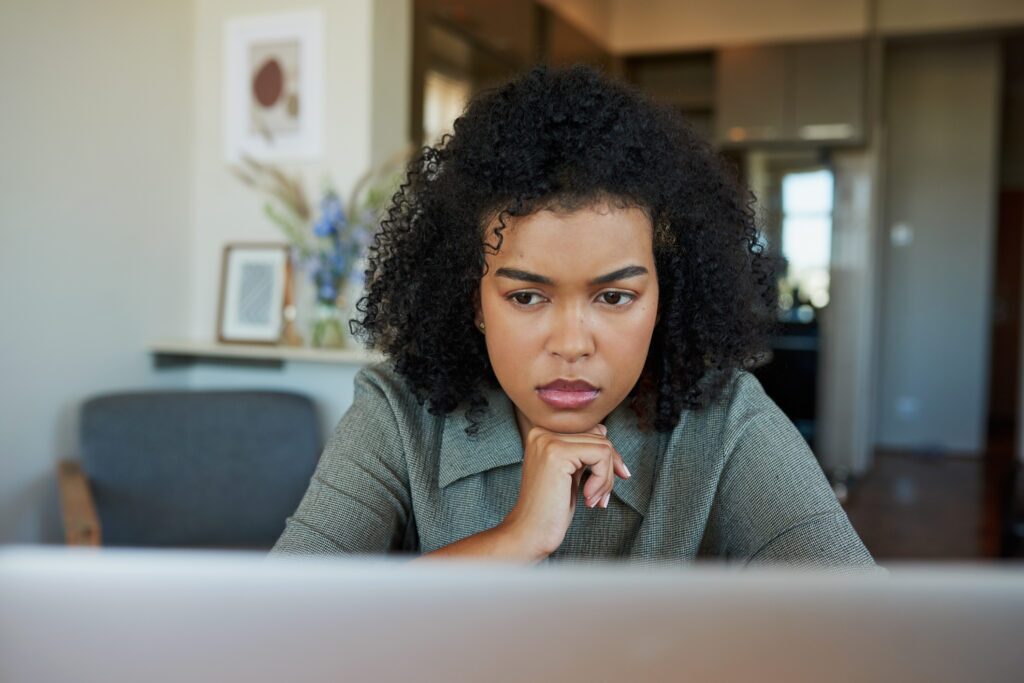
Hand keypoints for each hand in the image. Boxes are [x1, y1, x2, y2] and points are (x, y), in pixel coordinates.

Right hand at [500, 422, 630, 558]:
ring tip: (594, 500)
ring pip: (604, 446)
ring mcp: (548, 440)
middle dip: (609, 471)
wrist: (530, 533)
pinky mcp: (557, 453)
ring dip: (606, 479)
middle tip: (601, 498)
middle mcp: (542, 432)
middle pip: (599, 437)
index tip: (610, 482)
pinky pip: (601, 456)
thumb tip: (604, 429)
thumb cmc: (551, 508)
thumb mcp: (570, 473)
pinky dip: (603, 480)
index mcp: (543, 434)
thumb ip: (581, 450)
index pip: (590, 430)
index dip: (607, 457)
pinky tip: (588, 497)